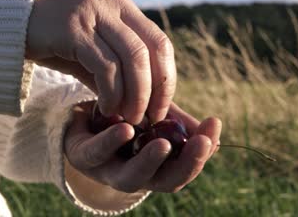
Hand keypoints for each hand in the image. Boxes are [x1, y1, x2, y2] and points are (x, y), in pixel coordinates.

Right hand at [26, 0, 175, 123]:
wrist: (6, 21)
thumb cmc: (52, 38)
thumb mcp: (91, 50)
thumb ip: (117, 68)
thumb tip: (143, 101)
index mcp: (121, 6)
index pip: (160, 43)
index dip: (166, 78)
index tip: (161, 107)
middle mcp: (111, 4)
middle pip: (152, 50)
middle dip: (156, 90)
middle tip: (148, 118)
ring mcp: (93, 13)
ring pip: (133, 58)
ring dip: (136, 95)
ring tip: (128, 118)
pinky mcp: (73, 29)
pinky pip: (105, 66)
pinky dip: (112, 92)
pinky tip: (106, 108)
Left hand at [63, 102, 221, 192]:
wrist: (83, 117)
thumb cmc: (124, 120)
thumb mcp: (154, 116)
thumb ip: (179, 122)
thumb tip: (212, 128)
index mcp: (156, 167)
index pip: (184, 167)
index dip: (202, 151)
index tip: (215, 125)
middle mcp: (135, 175)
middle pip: (165, 181)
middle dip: (187, 164)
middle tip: (202, 143)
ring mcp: (108, 170)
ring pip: (131, 177)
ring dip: (149, 162)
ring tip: (165, 145)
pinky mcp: (83, 156)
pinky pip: (98, 152)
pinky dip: (112, 142)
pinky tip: (126, 129)